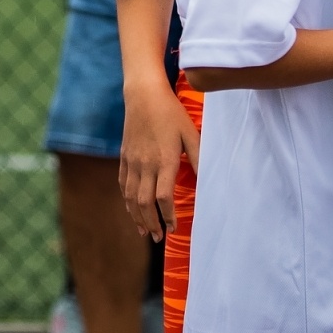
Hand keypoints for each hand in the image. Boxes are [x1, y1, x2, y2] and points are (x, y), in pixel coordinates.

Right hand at [119, 79, 199, 241]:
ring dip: (137, 216)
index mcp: (164, 161)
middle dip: (151, 223)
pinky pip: (123, 183)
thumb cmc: (171, 113)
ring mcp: (132, 161)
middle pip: (144, 202)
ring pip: (131, 196)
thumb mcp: (191, 134)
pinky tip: (132, 208)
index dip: (168, 216)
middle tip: (158, 237)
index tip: (173, 228)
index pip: (163, 197)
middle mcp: (145, 164)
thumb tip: (208, 182)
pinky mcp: (124, 156)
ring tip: (144, 231)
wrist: (143, 95)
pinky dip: (127, 200)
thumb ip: (199, 159)